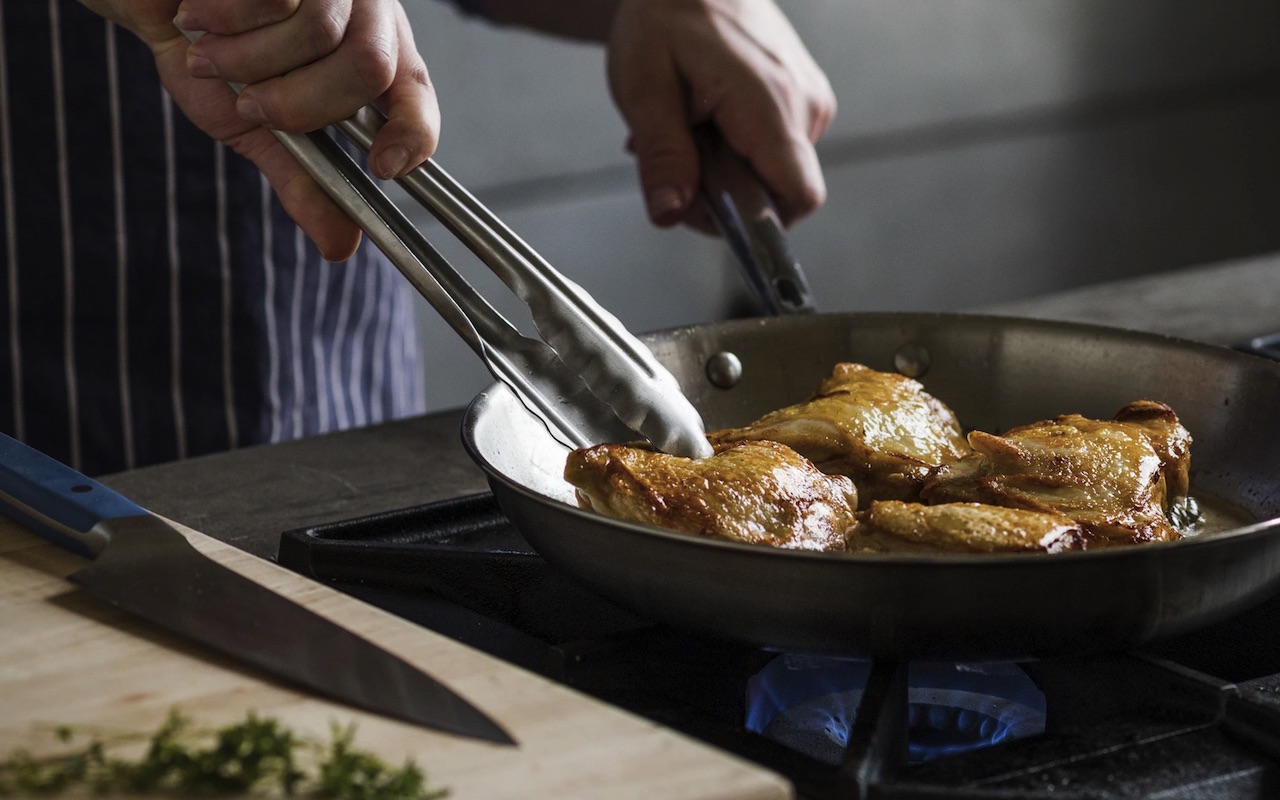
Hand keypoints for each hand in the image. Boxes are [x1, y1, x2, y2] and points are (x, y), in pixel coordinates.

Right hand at [80, 0, 438, 260]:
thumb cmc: (205, 52)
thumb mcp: (257, 127)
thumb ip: (302, 179)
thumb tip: (341, 248)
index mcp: (369, 53)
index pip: (417, 95)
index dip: (413, 133)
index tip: (381, 167)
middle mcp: (360, 7)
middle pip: (368, 68)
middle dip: (300, 104)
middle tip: (251, 103)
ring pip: (319, 32)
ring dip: (248, 61)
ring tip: (209, 50)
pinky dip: (223, 16)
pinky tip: (198, 12)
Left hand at [606, 0, 835, 229]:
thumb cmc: (666, 15)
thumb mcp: (644, 86)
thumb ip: (662, 155)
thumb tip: (671, 213)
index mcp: (771, 104)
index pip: (798, 198)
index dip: (755, 222)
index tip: (707, 207)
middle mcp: (805, 106)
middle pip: (779, 194)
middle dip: (724, 193)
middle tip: (678, 151)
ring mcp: (810, 102)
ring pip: (773, 175)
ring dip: (725, 170)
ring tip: (689, 125)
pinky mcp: (805, 100)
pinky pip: (775, 151)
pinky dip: (736, 149)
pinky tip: (707, 117)